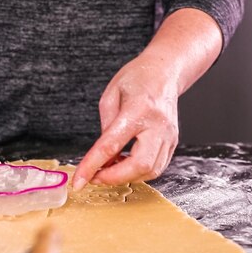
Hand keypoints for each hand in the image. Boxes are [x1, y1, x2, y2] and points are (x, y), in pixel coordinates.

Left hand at [73, 54, 178, 188]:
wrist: (164, 71)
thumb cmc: (137, 78)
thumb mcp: (110, 96)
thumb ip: (105, 128)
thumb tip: (102, 158)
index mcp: (138, 109)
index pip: (112, 145)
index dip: (92, 166)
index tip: (78, 181)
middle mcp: (157, 125)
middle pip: (139, 165)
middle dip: (114, 178)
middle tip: (95, 177)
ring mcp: (169, 135)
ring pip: (150, 171)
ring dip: (126, 177)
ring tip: (109, 169)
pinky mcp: (172, 142)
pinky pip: (157, 167)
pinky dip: (138, 172)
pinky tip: (125, 165)